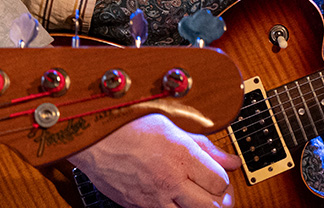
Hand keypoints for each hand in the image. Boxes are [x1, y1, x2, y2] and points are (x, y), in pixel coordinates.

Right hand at [68, 113, 240, 207]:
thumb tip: (230, 160)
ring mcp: (153, 197)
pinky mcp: (138, 206)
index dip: (224, 180)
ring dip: (197, 207)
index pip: (220, 182)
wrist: (93, 137)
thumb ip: (205, 146)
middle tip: (217, 192)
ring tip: (196, 195)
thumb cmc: (128, 123)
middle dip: (219, 201)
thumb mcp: (172, 124)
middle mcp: (169, 180)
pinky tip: (173, 196)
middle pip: (211, 206)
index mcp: (181, 156)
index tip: (221, 174)